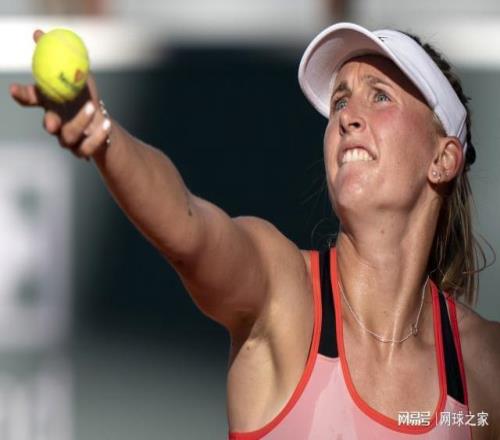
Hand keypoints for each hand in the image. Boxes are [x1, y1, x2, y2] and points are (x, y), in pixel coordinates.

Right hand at [9, 29, 111, 159]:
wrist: (103, 124)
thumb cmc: (85, 97)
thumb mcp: (78, 74)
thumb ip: (61, 58)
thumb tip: (38, 33)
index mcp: (50, 104)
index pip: (30, 99)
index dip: (21, 95)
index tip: (14, 89)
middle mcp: (56, 123)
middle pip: (49, 124)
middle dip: (50, 121)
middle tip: (53, 119)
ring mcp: (69, 140)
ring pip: (68, 137)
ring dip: (79, 123)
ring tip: (91, 107)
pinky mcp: (82, 151)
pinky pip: (87, 148)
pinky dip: (97, 137)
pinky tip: (107, 124)